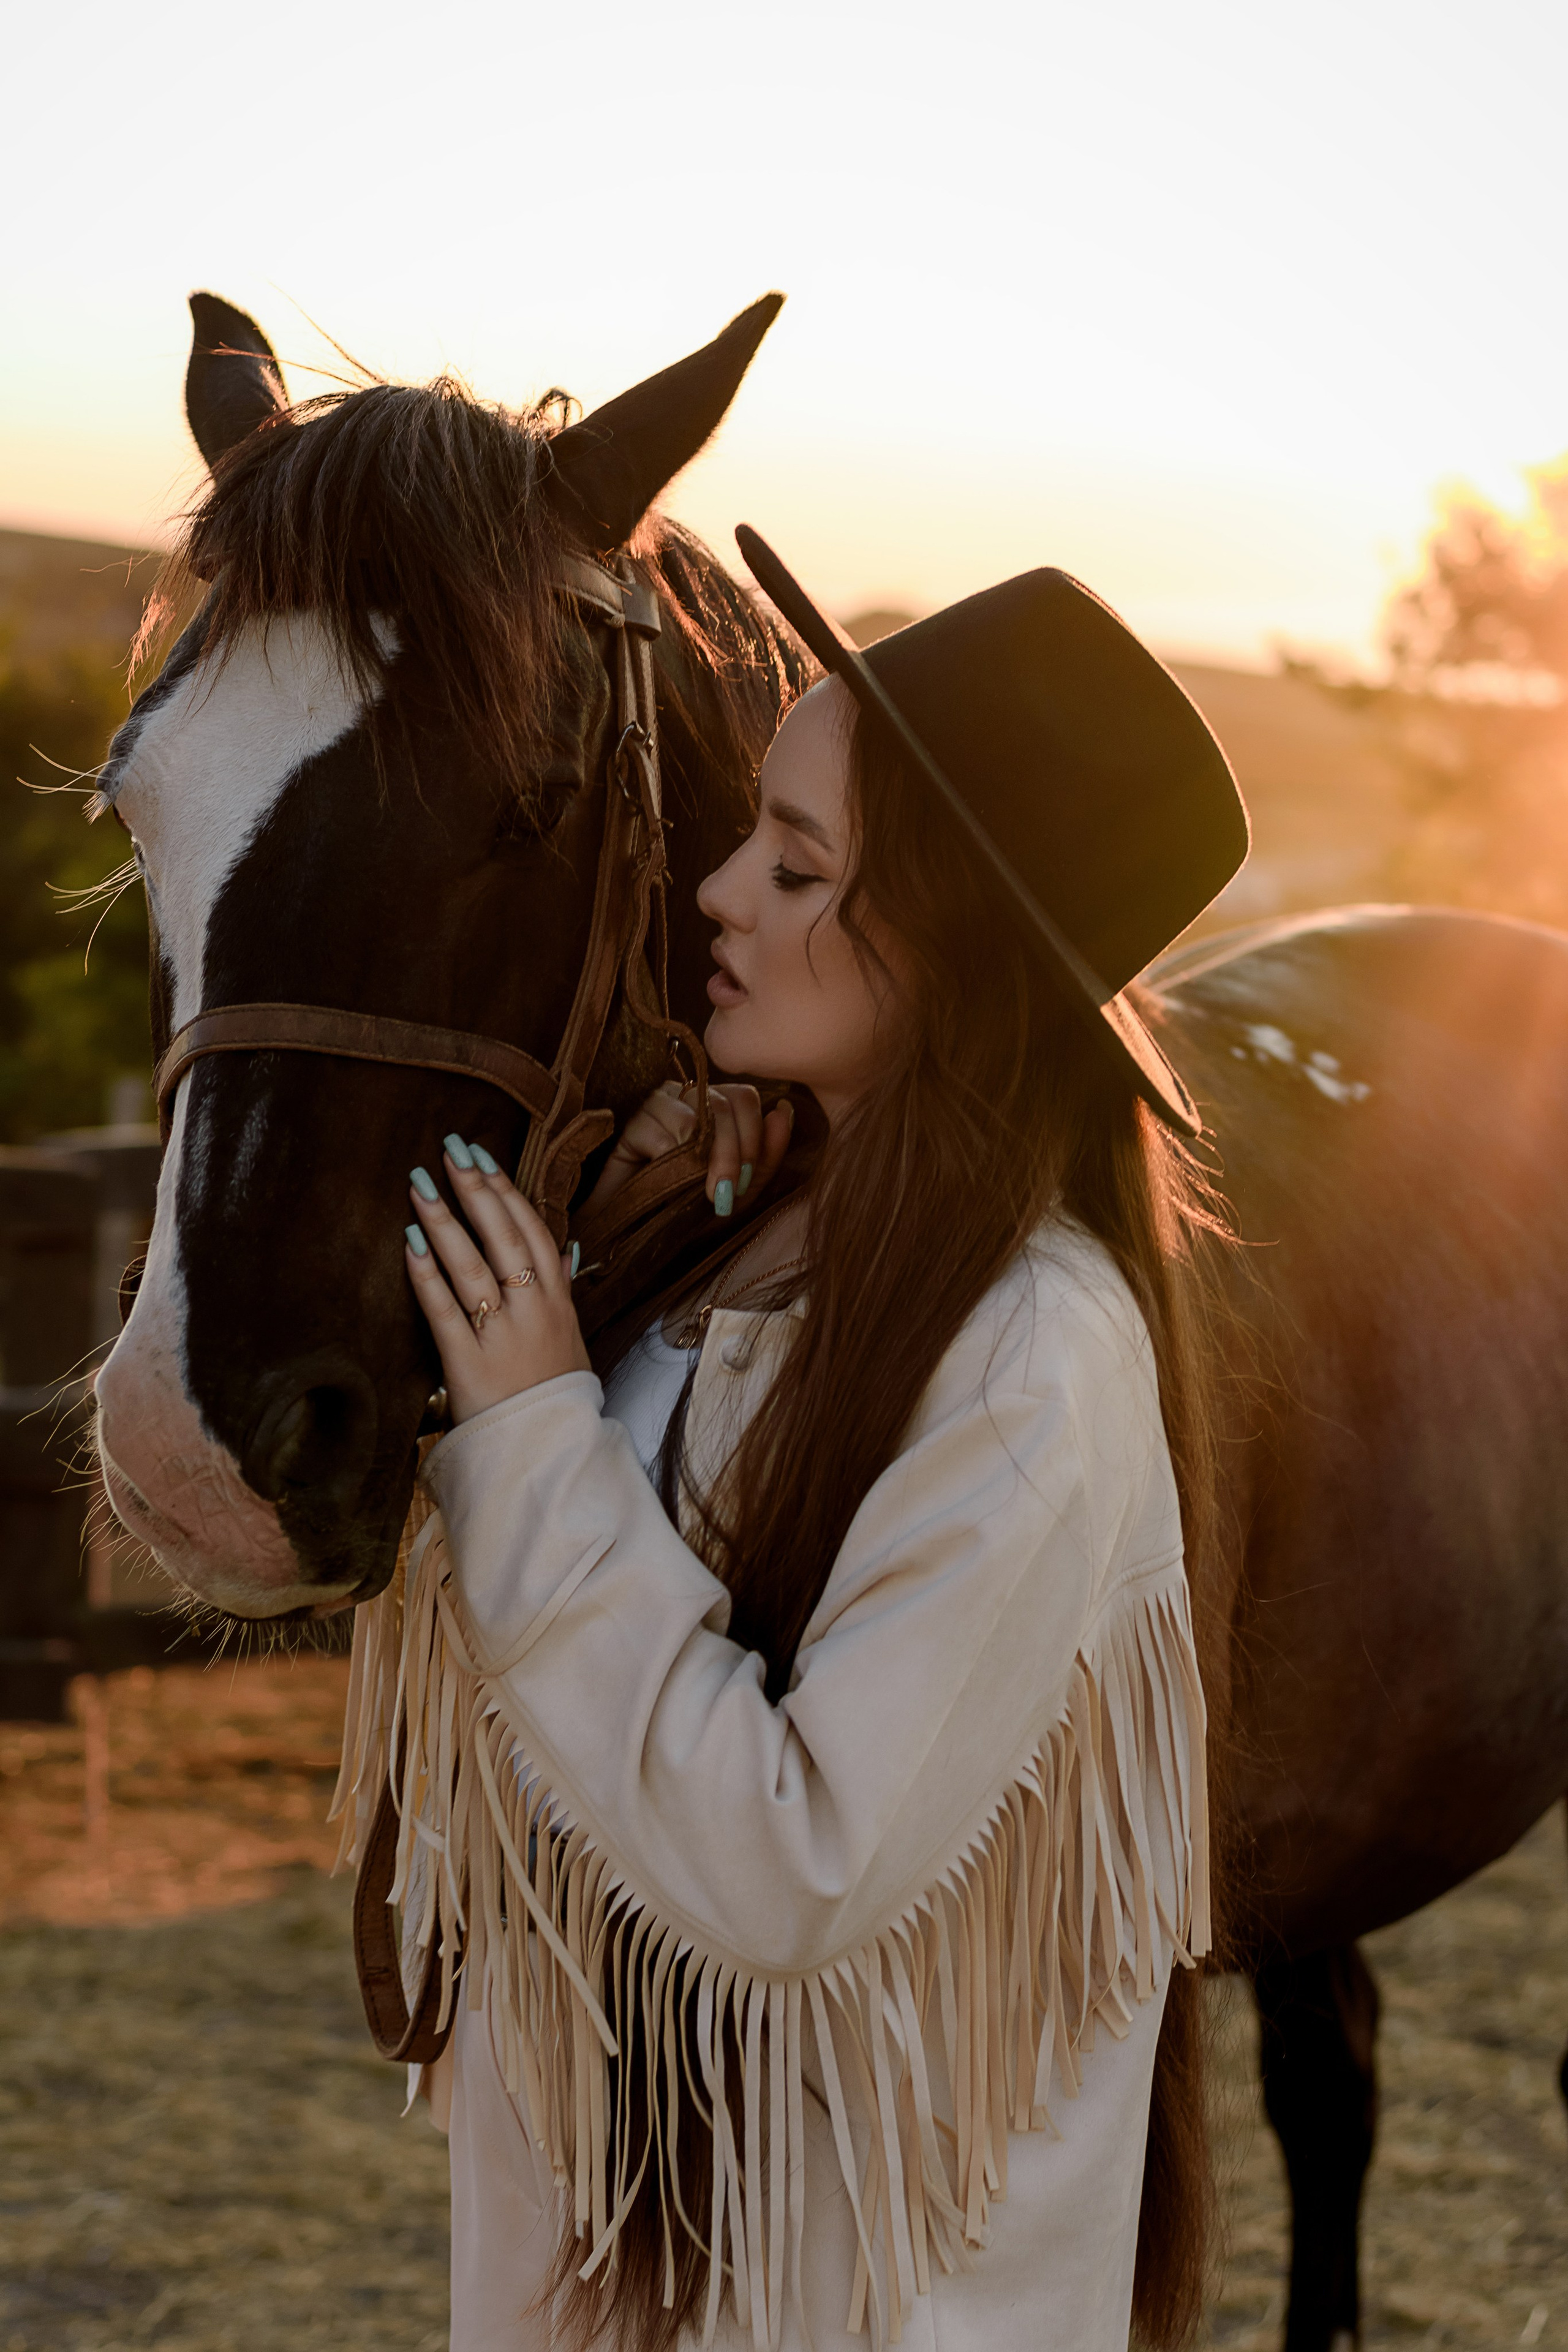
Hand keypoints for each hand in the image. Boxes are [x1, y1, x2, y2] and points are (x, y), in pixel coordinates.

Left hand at [404, 1138, 588, 1424]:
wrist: (549, 1452)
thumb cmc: (556, 1393)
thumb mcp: (572, 1337)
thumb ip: (564, 1290)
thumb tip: (566, 1249)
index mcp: (558, 1301)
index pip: (533, 1230)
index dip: (506, 1191)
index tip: (482, 1158)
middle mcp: (533, 1311)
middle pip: (503, 1237)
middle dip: (475, 1189)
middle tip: (450, 1149)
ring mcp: (502, 1336)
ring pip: (472, 1266)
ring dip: (444, 1221)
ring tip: (420, 1185)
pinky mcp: (469, 1364)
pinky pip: (444, 1311)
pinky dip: (426, 1276)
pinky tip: (410, 1244)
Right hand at [583, 1080, 793, 1220]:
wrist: (640, 1236)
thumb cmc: (690, 1209)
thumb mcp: (741, 1187)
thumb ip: (768, 1153)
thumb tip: (783, 1110)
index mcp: (716, 1104)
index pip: (744, 1097)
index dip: (752, 1136)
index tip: (746, 1179)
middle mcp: (688, 1097)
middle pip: (723, 1103)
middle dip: (731, 1153)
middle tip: (724, 1191)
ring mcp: (658, 1105)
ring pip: (695, 1116)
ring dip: (700, 1160)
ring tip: (692, 1188)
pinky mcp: (632, 1124)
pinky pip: (662, 1132)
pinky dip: (669, 1161)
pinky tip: (662, 1180)